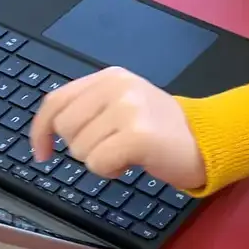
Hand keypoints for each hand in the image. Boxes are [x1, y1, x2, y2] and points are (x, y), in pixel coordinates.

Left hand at [29, 67, 206, 189]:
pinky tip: (131, 164)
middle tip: (112, 147)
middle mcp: (118, 86)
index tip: (42, 153)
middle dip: (81, 147)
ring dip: (99, 161)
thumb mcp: (124, 105)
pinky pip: (98, 163)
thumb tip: (49, 130)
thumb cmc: (161, 130)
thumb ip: (91, 108)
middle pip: (66, 128)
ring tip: (127, 153)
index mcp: (111, 77)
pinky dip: (110, 171)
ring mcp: (129, 109)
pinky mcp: (137, 135)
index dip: (41, 129)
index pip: (57, 100)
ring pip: (80, 149)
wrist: (207, 141)